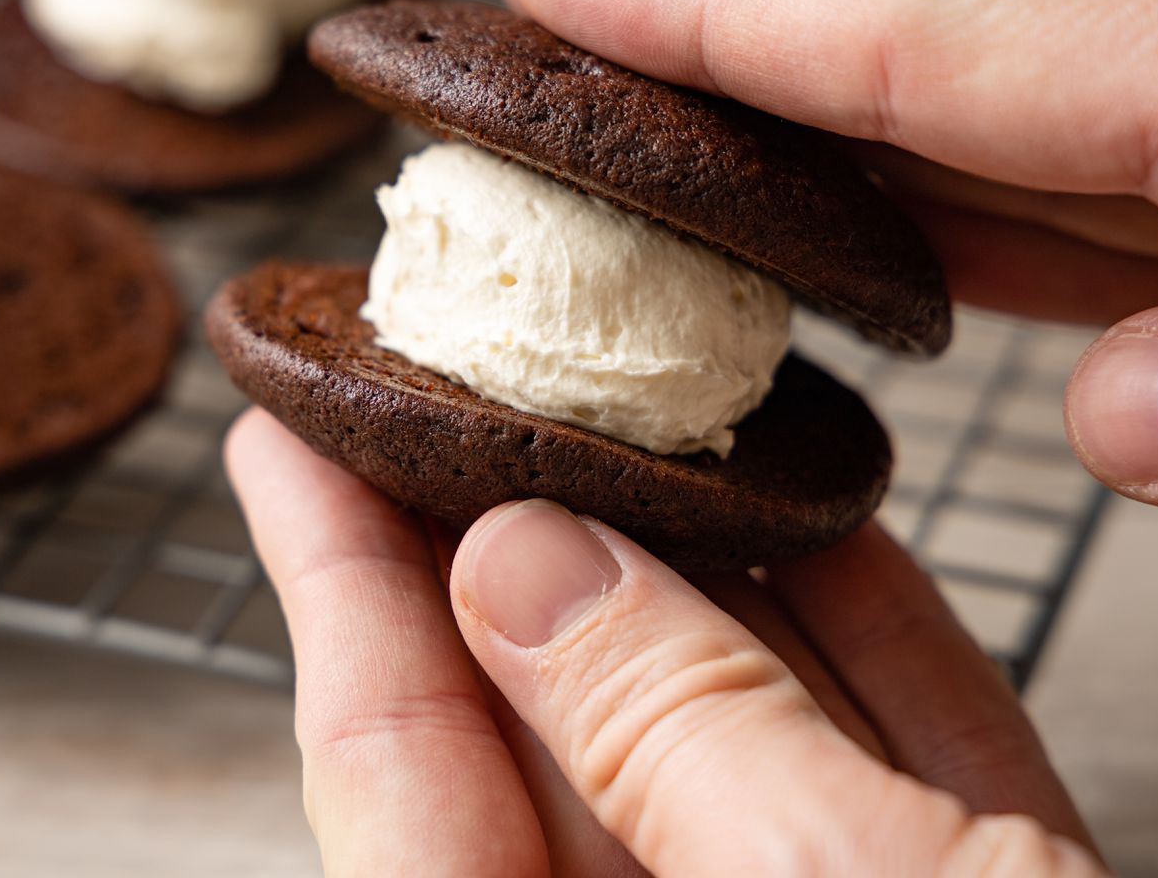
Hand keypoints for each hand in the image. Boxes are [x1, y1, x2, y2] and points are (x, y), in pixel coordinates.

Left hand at [228, 409, 1101, 876]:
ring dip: (687, 569)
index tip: (291, 435)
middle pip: (533, 731)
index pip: (393, 765)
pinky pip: (866, 773)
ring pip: (704, 737)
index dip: (335, 581)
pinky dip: (851, 645)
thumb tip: (522, 563)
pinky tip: (824, 525)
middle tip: (453, 385)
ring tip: (633, 416)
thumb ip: (678, 747)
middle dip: (498, 541)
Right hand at [484, 0, 1157, 517]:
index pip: (909, 35)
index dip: (699, 3)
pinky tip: (882, 276)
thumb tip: (1113, 414)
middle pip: (910, 70)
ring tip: (664, 194)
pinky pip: (1071, 221)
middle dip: (716, 70)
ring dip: (814, 170)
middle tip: (550, 80)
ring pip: (981, 149)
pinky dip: (959, 241)